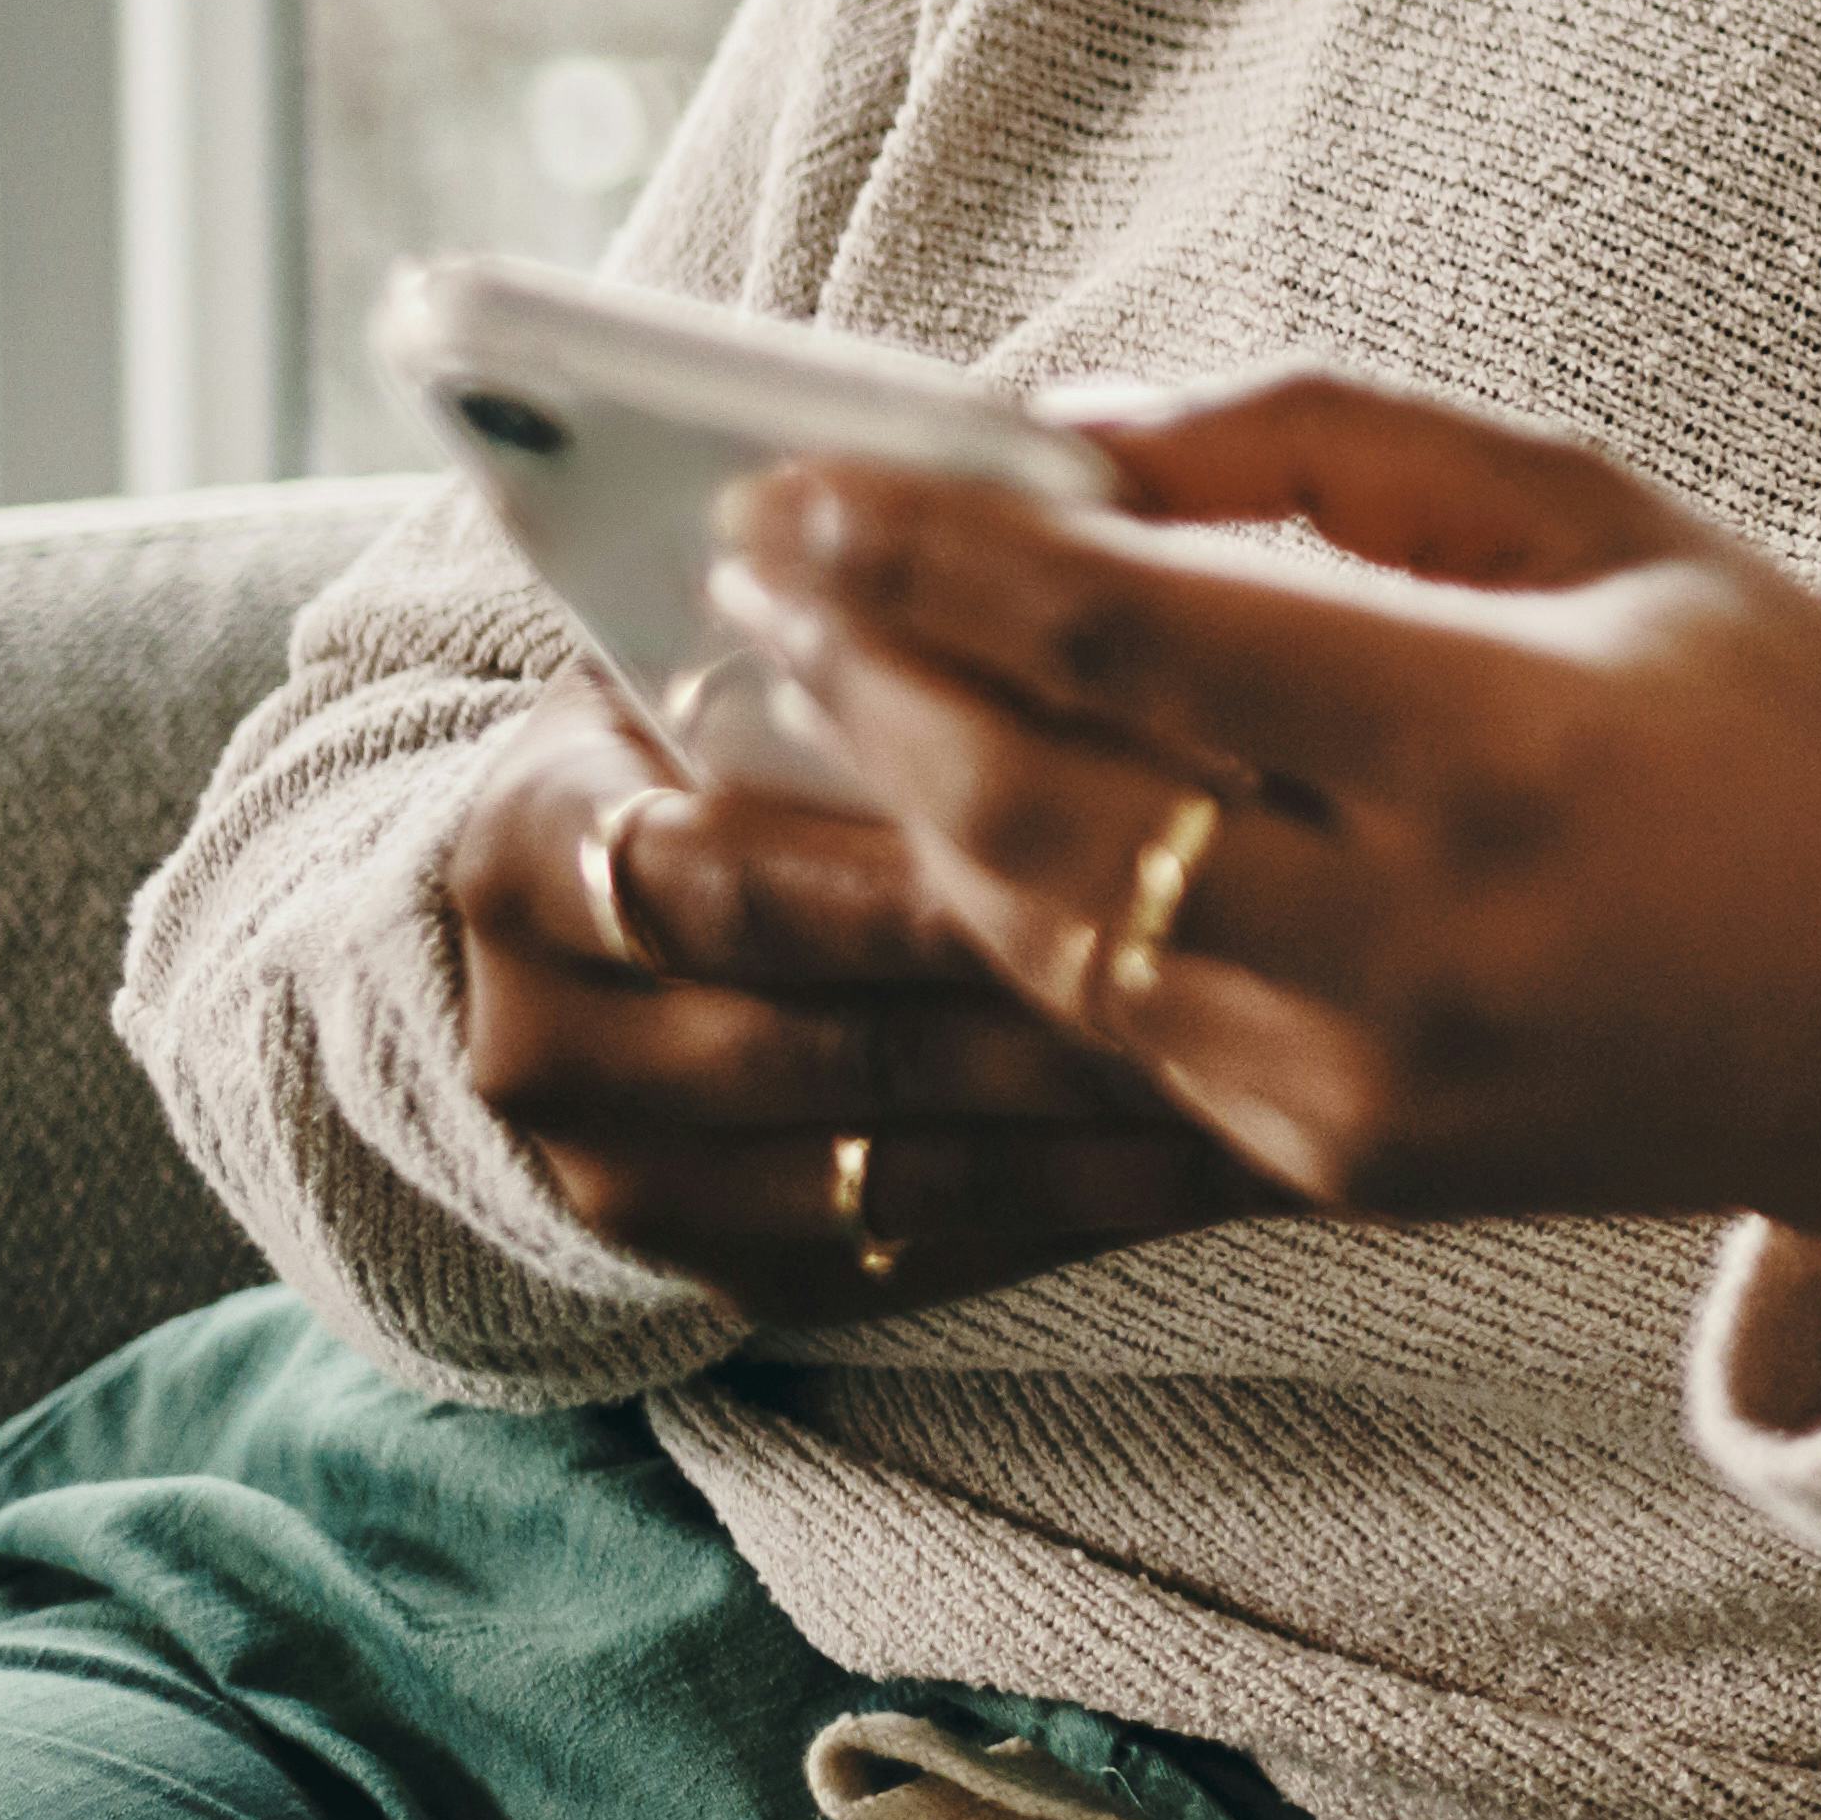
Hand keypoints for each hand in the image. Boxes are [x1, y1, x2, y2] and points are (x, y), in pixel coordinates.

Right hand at [441, 679, 1284, 1324]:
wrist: (612, 931)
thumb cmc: (721, 740)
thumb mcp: (731, 658)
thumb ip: (854, 638)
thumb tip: (1072, 539)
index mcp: (528, 853)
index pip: (726, 871)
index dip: (926, 856)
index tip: (1119, 823)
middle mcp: (544, 1043)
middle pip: (832, 1034)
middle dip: (1050, 989)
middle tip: (1259, 946)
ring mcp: (625, 1186)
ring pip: (903, 1160)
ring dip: (1102, 1109)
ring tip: (1293, 1042)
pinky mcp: (733, 1281)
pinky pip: (934, 1253)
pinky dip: (1088, 1203)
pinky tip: (1234, 1143)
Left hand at [711, 373, 1820, 1346]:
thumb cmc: (1798, 732)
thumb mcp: (1616, 525)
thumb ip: (1340, 451)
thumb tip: (1074, 442)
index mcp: (1492, 749)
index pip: (1128, 640)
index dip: (925, 560)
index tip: (791, 489)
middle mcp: (1406, 942)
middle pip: (1030, 809)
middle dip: (866, 683)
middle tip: (763, 573)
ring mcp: (1356, 1087)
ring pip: (1031, 941)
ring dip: (900, 806)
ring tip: (822, 681)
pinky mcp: (1331, 1174)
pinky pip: (1107, 1029)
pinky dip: (1009, 913)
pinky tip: (958, 812)